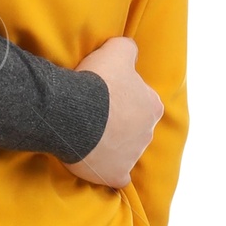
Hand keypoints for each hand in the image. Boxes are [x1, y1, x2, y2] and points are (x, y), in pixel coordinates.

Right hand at [68, 37, 162, 187]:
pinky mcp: (115, 174)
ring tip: (87, 137)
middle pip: (134, 128)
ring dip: (111, 146)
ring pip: (125, 152)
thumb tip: (130, 50)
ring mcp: (132, 156)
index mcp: (152, 106)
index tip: (106, 97)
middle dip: (119, 124)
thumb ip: (128, 48)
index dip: (123, 98)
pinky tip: (98, 167)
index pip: (142, 102)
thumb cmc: (97, 81)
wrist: (74, 112)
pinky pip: (117, 177)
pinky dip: (109, 173)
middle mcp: (148, 133)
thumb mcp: (116, 49)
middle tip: (94, 116)